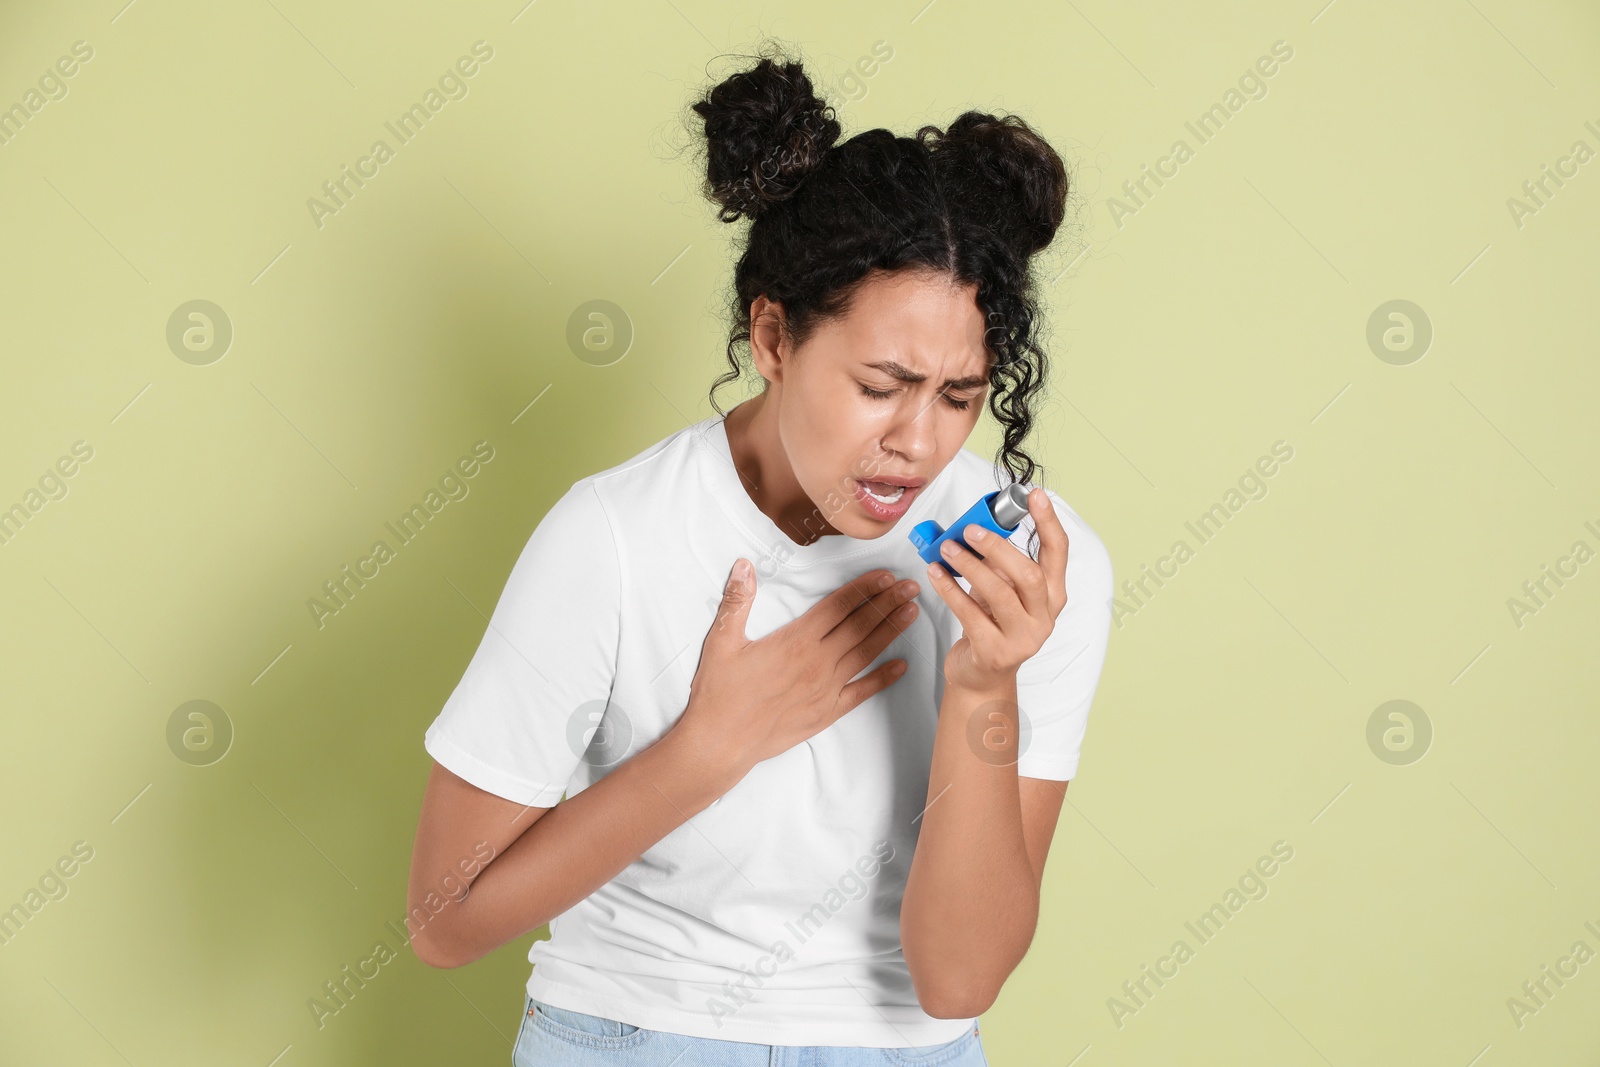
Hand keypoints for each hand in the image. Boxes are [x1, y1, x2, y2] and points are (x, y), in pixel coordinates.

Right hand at [675, 560, 921, 778]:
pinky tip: (902, 666)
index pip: (839, 606)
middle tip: (910, 586)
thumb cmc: (719, 693)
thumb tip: (744, 566)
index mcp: (795, 640)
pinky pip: (862, 692)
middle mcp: (817, 662)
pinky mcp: (826, 712)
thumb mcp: (721, 642)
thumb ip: (737, 602)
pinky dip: (883, 678)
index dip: (864, 588)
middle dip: (887, 603)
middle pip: (860, 625)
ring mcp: (825, 689)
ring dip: (890, 631)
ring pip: (865, 653)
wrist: (721, 742)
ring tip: (911, 612)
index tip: (884, 575)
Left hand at [924, 487, 1069, 692]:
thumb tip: (976, 526)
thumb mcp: (1002, 591)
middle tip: (969, 529)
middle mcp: (1044, 617)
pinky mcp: (995, 652)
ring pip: (1000, 593)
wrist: (982, 676)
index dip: (1048, 522)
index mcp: (1052, 595)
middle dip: (998, 547)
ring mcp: (1023, 638)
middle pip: (1029, 574)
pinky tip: (935, 574)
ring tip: (947, 549)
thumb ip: (998, 562)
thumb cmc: (992, 624)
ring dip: (969, 566)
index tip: (1034, 496)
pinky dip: (949, 590)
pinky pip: (970, 613)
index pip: (1058, 552)